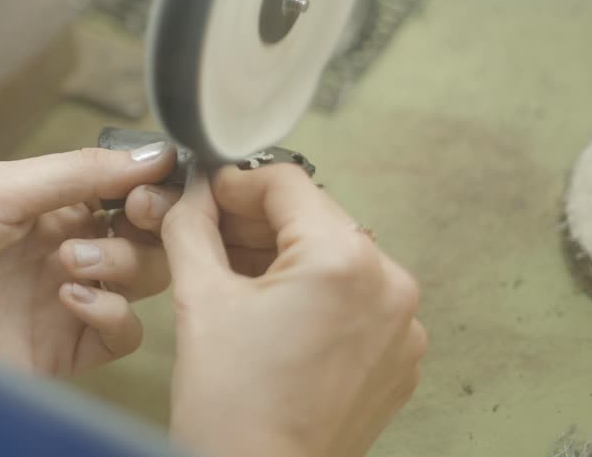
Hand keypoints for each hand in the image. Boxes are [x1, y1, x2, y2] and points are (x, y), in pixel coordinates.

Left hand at [0, 144, 176, 375]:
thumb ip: (79, 173)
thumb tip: (157, 153)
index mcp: (53, 203)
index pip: (129, 192)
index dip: (151, 188)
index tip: (152, 185)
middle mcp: (66, 249)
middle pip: (147, 239)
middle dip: (149, 227)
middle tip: (130, 217)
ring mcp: (64, 302)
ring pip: (140, 285)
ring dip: (123, 266)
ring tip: (70, 261)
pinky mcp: (59, 351)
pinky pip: (118, 336)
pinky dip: (112, 314)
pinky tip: (70, 298)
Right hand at [161, 165, 425, 456]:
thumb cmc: (232, 409)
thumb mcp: (198, 297)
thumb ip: (193, 226)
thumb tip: (191, 193)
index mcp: (344, 260)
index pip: (287, 184)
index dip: (236, 183)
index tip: (207, 194)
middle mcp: (389, 287)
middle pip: (314, 221)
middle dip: (257, 223)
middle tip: (208, 232)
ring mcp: (400, 328)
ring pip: (334, 261)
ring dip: (283, 259)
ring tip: (232, 277)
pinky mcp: (396, 360)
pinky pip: (353, 304)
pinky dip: (312, 298)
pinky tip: (267, 316)